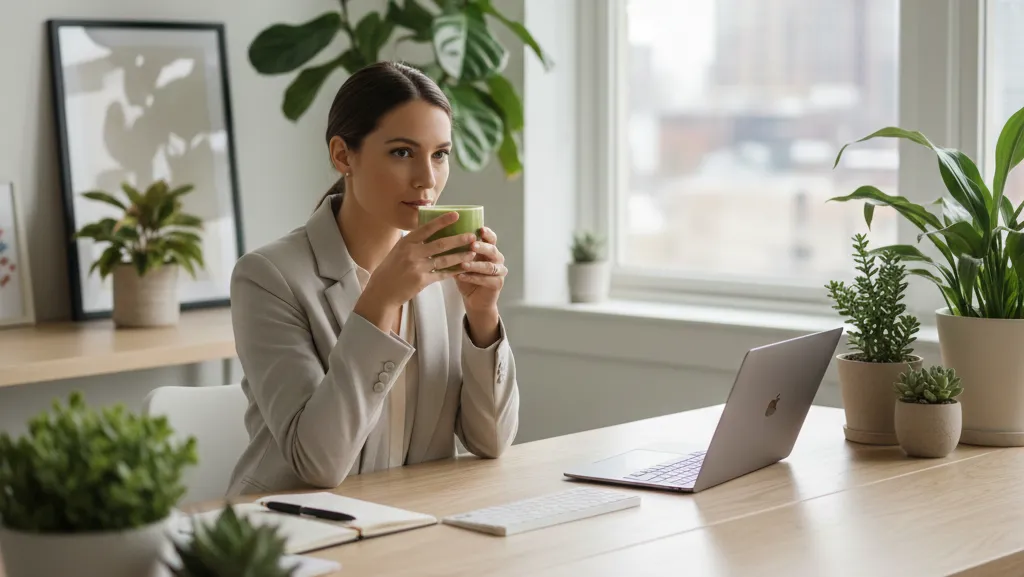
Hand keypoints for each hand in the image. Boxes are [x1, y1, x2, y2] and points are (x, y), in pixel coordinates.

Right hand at [354, 212, 476, 331]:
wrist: (382, 291)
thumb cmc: (390, 270)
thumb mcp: (398, 251)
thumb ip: (413, 242)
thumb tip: (429, 230)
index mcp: (406, 242)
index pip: (426, 228)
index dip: (442, 221)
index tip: (456, 215)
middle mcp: (411, 253)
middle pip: (440, 244)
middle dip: (458, 239)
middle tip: (472, 235)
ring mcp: (417, 267)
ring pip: (444, 260)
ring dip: (460, 256)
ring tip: (472, 252)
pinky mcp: (421, 281)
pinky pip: (442, 275)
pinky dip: (453, 272)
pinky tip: (463, 268)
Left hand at [456, 226, 506, 314]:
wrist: (474, 299)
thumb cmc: (467, 276)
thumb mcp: (461, 261)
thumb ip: (458, 250)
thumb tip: (440, 237)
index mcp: (489, 250)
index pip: (491, 238)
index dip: (487, 233)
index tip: (480, 229)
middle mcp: (497, 259)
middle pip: (492, 250)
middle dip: (482, 247)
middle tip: (472, 245)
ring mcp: (499, 272)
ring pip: (489, 266)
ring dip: (475, 265)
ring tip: (463, 264)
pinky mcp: (498, 284)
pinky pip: (486, 280)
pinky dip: (473, 278)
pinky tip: (461, 276)